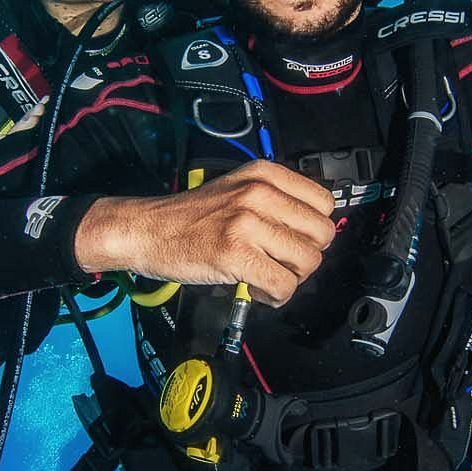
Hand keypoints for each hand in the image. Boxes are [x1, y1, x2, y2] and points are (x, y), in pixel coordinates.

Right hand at [72, 159, 336, 305]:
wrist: (147, 229)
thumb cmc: (191, 216)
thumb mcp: (237, 189)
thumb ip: (276, 200)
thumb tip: (315, 229)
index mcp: (264, 174)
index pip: (324, 202)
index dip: (313, 228)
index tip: (294, 240)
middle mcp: (259, 193)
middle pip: (321, 234)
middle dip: (306, 256)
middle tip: (280, 263)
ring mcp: (247, 223)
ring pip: (307, 262)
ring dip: (291, 278)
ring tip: (265, 276)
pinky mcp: (235, 254)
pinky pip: (283, 285)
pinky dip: (275, 296)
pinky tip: (255, 290)